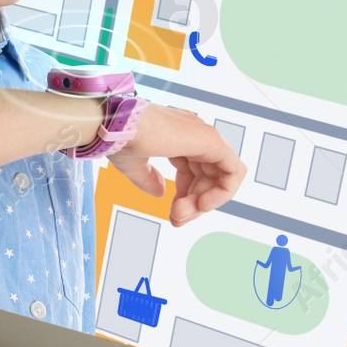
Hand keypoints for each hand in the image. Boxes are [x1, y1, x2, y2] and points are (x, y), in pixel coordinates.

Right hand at [108, 104, 246, 225]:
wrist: (114, 127)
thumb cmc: (118, 140)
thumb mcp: (135, 165)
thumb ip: (149, 179)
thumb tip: (161, 192)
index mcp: (178, 136)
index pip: (194, 171)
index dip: (186, 196)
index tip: (173, 215)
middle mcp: (194, 133)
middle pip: (208, 177)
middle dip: (194, 204)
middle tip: (177, 220)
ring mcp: (204, 135)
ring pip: (222, 177)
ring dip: (204, 202)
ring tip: (181, 214)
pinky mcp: (211, 140)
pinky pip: (233, 171)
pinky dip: (222, 192)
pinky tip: (202, 205)